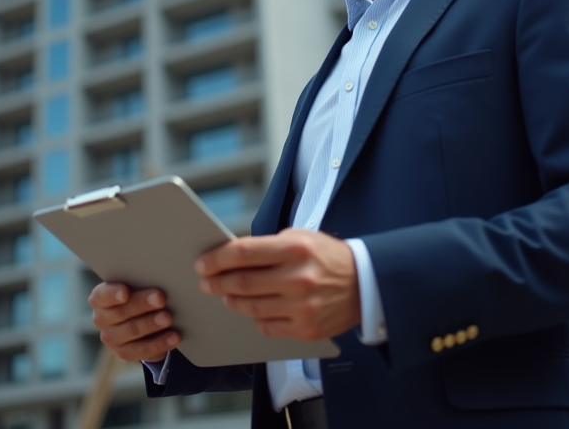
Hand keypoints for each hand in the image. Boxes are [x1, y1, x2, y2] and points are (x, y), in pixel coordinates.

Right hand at [89, 283, 180, 362]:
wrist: (140, 321)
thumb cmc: (139, 296)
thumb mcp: (136, 287)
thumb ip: (141, 282)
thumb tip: (161, 275)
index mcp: (100, 298)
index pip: (103, 295)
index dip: (113, 294)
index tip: (125, 292)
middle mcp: (102, 319)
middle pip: (121, 312)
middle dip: (142, 304)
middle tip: (161, 298)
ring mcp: (111, 338)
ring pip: (132, 331)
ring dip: (152, 324)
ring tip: (168, 318)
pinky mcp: (125, 353)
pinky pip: (142, 350)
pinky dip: (160, 343)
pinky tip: (174, 337)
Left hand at [195, 228, 359, 341]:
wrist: (366, 284)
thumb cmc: (327, 257)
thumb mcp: (300, 238)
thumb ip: (267, 247)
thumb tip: (228, 257)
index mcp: (295, 248)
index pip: (243, 253)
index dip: (217, 259)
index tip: (202, 263)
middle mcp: (299, 278)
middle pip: (242, 283)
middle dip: (217, 282)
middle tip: (206, 282)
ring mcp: (303, 307)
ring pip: (251, 308)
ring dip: (232, 300)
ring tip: (226, 294)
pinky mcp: (307, 330)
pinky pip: (267, 327)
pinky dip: (255, 318)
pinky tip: (253, 309)